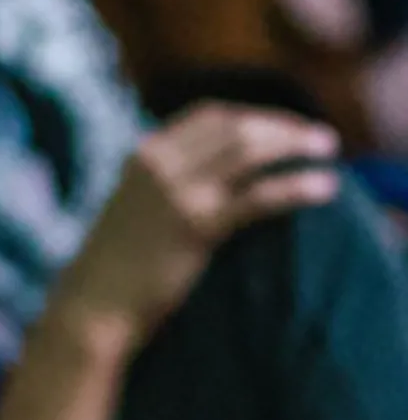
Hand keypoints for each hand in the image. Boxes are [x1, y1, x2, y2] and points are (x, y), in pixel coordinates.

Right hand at [51, 103, 338, 352]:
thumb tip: (212, 177)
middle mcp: (158, 164)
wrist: (93, 305)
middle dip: (283, 126)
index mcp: (143, 155)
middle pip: (235, 127)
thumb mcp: (132, 207)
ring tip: (326, 150)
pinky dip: (295, 187)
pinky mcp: (196, 226)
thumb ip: (163, 183)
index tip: (284, 126)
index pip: (209, 116)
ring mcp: (176, 193)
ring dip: (295, 144)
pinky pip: (258, 196)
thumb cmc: (116, 266)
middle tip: (320, 137)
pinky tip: (323, 189)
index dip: (254, 115)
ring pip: (249, 152)